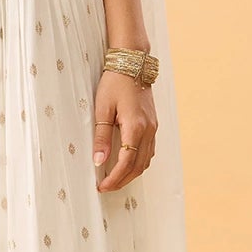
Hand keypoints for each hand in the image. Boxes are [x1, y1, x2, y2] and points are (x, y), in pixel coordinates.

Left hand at [92, 69, 157, 190]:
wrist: (132, 64)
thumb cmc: (115, 83)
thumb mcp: (102, 109)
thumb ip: (101, 136)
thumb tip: (98, 161)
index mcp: (135, 127)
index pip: (126, 162)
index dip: (115, 178)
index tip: (102, 186)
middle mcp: (148, 130)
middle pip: (138, 166)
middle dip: (122, 180)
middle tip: (106, 187)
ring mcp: (154, 128)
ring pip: (146, 160)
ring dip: (131, 173)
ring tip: (114, 179)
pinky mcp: (153, 124)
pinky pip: (149, 151)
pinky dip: (139, 162)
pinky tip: (127, 164)